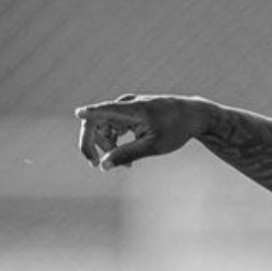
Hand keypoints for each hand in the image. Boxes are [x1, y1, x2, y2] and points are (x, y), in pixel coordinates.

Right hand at [75, 94, 206, 169]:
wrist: (193, 116)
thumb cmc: (176, 130)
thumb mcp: (153, 146)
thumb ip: (127, 155)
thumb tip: (103, 165)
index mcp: (133, 109)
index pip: (106, 109)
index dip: (89, 113)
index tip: (79, 113)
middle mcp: (126, 104)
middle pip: (96, 122)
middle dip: (94, 144)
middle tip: (97, 164)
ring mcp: (126, 107)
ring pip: (103, 126)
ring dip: (108, 146)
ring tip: (127, 166)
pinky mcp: (128, 112)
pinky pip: (111, 126)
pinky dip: (115, 142)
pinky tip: (128, 160)